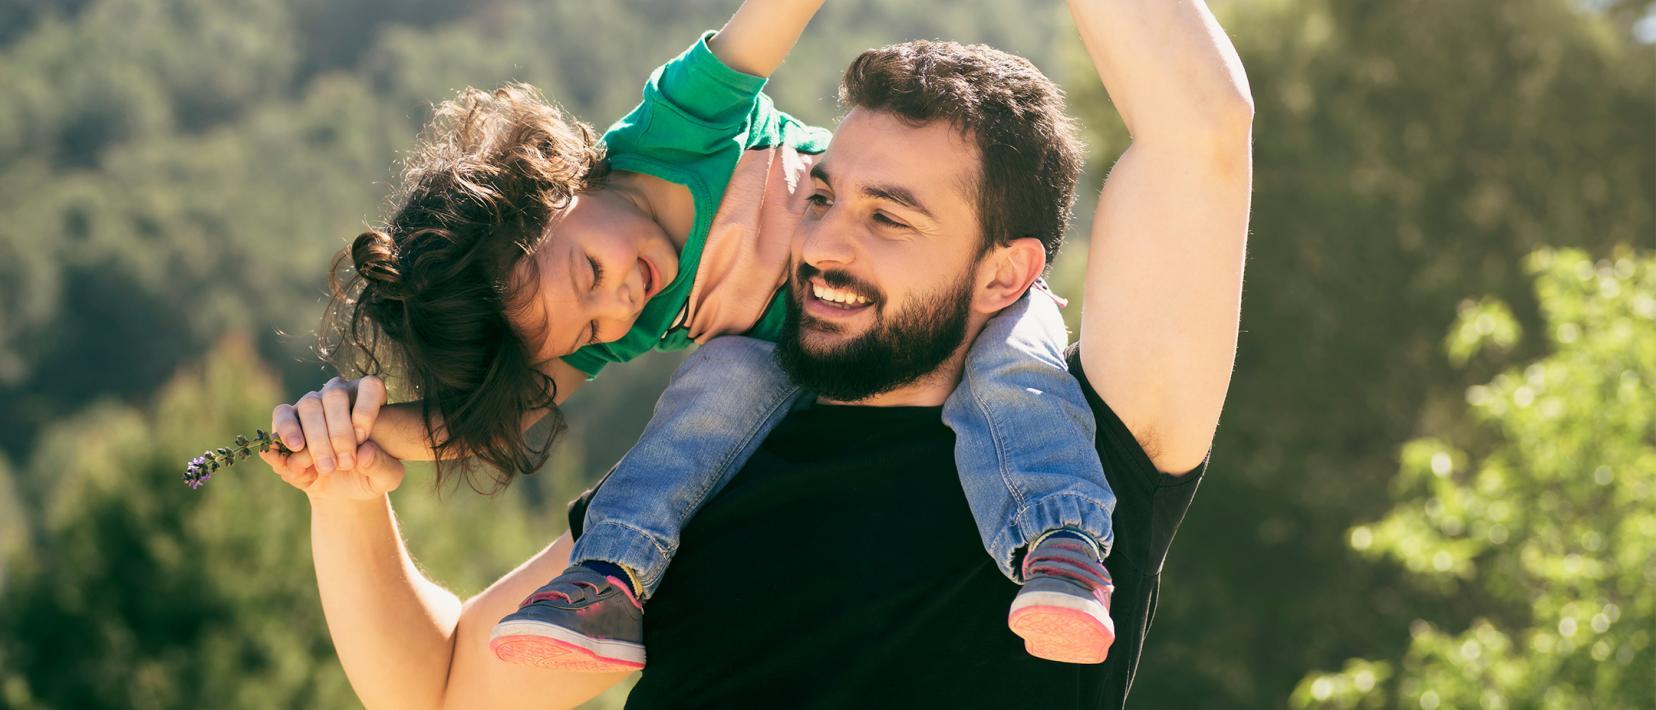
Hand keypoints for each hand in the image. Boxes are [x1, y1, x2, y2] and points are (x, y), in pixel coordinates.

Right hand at [260, 376, 402, 497]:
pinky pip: (282, 415)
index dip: (365, 409)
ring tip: (326, 467)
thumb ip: (382, 465)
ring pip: (309, 405)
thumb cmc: (370, 475)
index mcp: (369, 400)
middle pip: (335, 395)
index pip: (370, 386)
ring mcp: (311, 405)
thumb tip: (364, 452)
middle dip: (340, 432)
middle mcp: (338, 395)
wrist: (343, 490)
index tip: (363, 439)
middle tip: (346, 464)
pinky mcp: (288, 420)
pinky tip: (296, 450)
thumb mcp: (386, 477)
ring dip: (317, 438)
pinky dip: (286, 431)